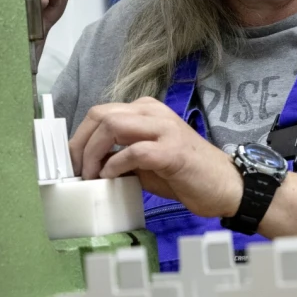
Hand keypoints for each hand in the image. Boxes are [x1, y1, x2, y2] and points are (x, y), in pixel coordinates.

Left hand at [68, 98, 242, 218]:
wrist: (225, 186)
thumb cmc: (184, 175)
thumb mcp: (145, 162)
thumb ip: (120, 154)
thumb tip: (88, 164)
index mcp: (145, 110)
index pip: (100, 112)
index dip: (79, 137)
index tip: (71, 162)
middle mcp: (153, 112)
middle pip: (101, 114)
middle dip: (80, 144)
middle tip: (77, 171)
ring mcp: (164, 129)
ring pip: (112, 125)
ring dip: (94, 153)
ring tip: (92, 176)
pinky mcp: (171, 151)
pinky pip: (133, 151)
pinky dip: (115, 164)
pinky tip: (111, 178)